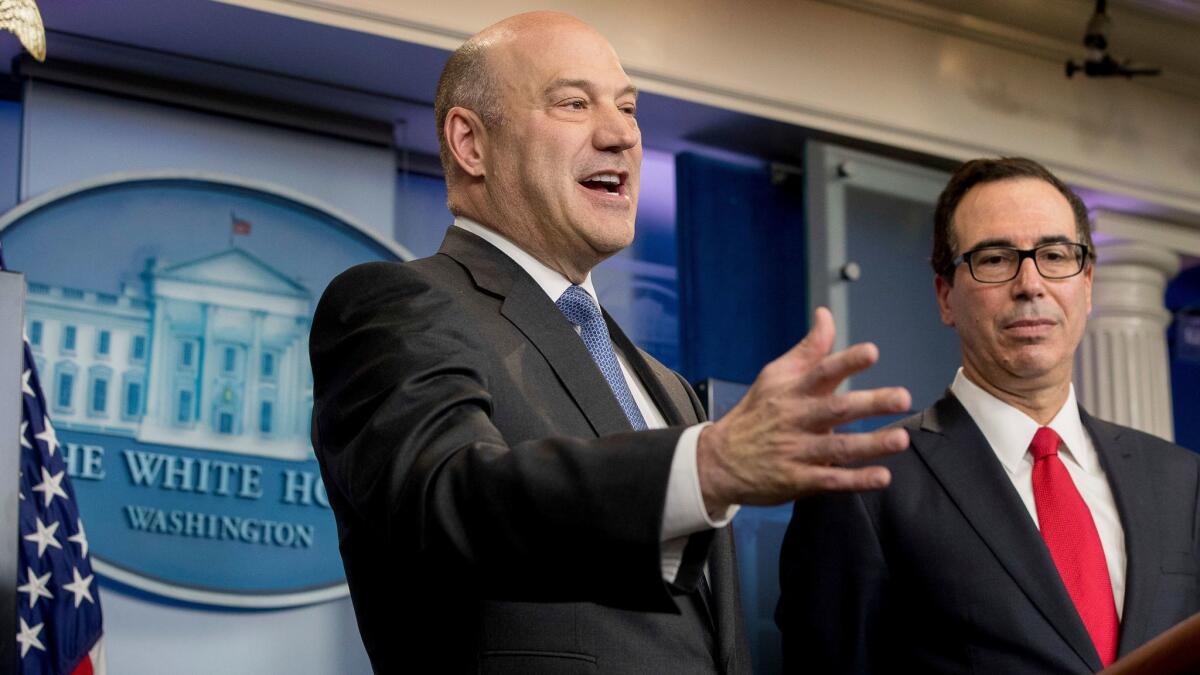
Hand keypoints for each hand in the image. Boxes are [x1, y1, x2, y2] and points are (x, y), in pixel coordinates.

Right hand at [697, 307, 910, 512]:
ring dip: (871, 444)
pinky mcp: (796, 480)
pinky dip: (856, 480)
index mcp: (792, 390)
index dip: (847, 361)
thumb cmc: (756, 413)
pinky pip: (830, 480)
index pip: (821, 371)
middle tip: (903, 397)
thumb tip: (826, 314)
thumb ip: (808, 349)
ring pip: (838, 446)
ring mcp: (795, 450)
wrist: (718, 460)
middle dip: (871, 403)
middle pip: (836, 409)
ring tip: (901, 439)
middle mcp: (795, 418)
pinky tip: (882, 477)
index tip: (871, 352)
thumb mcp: (775, 376)